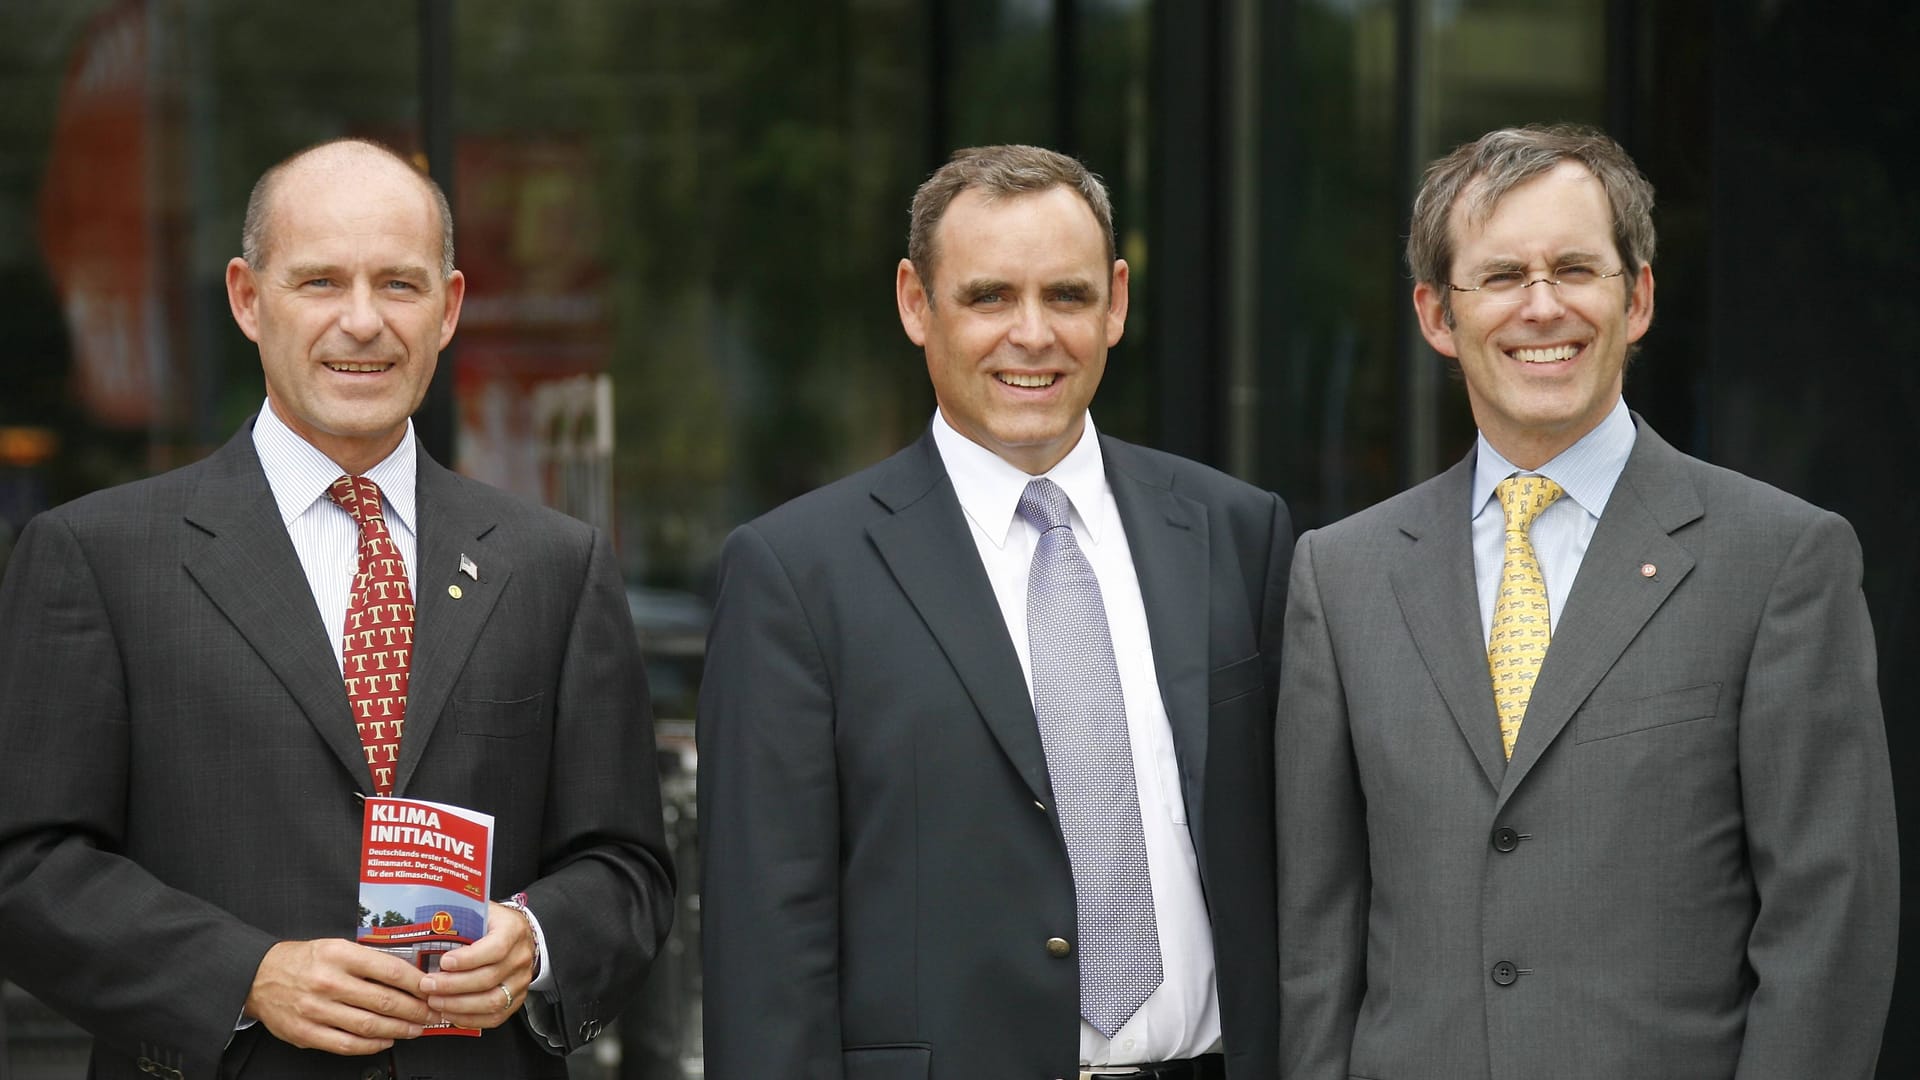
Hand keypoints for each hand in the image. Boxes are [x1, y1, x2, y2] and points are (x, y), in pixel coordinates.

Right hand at [244, 938, 431, 1055]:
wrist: (259, 976)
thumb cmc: (304, 960)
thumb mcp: (336, 947)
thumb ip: (368, 960)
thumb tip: (408, 974)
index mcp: (339, 954)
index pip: (390, 970)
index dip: (417, 983)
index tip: (432, 989)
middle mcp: (328, 981)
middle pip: (384, 1001)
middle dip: (416, 1010)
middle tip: (432, 1013)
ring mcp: (316, 1009)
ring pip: (369, 1025)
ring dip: (399, 1029)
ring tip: (416, 1028)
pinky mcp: (306, 1033)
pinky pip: (347, 1044)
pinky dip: (372, 1045)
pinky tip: (387, 1040)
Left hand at [419, 900, 537, 1029]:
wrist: (516, 937)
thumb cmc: (491, 923)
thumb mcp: (479, 911)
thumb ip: (458, 918)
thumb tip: (424, 926)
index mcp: (513, 930)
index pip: (495, 948)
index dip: (468, 959)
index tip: (443, 962)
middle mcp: (521, 957)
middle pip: (489, 978)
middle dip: (453, 985)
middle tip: (427, 985)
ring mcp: (521, 981)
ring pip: (493, 1001)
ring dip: (459, 1005)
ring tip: (435, 1001)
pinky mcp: (517, 999)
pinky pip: (495, 1017)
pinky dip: (470, 1019)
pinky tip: (450, 1013)